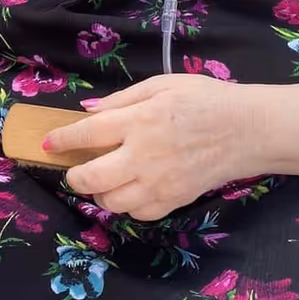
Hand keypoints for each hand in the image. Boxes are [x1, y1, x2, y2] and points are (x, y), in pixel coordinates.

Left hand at [43, 76, 262, 220]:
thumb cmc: (205, 100)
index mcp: (139, 122)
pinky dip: (127, 205)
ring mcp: (159, 183)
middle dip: (75, 176)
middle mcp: (144, 156)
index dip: (62, 140)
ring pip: (111, 202)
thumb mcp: (162, 85)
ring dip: (100, 192)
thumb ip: (122, 100)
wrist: (249, 130)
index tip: (49, 143)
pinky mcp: (174, 201)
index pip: (86, 135)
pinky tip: (131, 189)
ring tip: (105, 178)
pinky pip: (137, 214)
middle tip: (75, 169)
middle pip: (91, 178)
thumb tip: (87, 111)